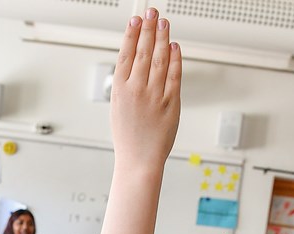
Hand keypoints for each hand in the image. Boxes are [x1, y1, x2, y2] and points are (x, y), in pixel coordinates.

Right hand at [110, 8, 180, 169]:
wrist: (139, 160)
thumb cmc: (128, 137)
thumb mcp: (118, 107)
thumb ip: (126, 85)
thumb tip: (133, 62)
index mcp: (120, 90)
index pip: (126, 54)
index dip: (132, 34)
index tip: (136, 20)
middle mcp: (136, 90)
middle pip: (143, 51)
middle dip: (148, 28)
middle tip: (152, 12)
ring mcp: (154, 96)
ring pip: (159, 59)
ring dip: (162, 38)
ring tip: (164, 23)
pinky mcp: (171, 103)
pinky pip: (174, 75)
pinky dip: (175, 59)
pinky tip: (174, 47)